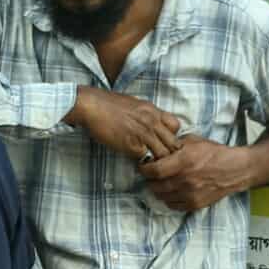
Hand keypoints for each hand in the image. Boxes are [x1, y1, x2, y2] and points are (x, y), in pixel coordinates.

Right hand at [69, 88, 184, 161]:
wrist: (92, 105)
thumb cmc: (109, 103)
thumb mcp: (135, 103)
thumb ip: (147, 113)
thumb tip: (153, 122)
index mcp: (153, 111)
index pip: (176, 126)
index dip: (173, 136)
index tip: (165, 142)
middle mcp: (152, 122)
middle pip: (173, 143)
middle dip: (169, 154)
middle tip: (162, 160)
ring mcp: (143, 134)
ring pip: (163, 154)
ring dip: (158, 162)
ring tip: (151, 166)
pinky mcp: (132, 145)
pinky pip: (146, 159)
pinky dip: (144, 164)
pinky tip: (138, 164)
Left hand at [139, 136, 252, 211]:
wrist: (234, 170)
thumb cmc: (214, 153)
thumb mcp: (193, 141)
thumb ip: (175, 145)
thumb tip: (159, 148)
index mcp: (184, 162)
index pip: (154, 171)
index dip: (145, 170)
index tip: (144, 167)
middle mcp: (185, 180)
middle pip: (155, 186)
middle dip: (150, 180)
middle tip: (151, 175)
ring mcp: (190, 194)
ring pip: (162, 197)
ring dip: (158, 190)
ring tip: (161, 183)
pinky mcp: (195, 204)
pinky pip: (173, 206)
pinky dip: (169, 199)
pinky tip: (172, 191)